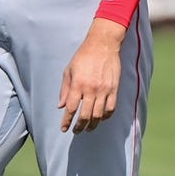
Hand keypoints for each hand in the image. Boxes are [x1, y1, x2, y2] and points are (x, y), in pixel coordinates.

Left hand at [58, 18, 125, 132]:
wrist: (103, 44)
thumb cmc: (83, 56)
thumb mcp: (69, 70)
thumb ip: (65, 89)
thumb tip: (61, 106)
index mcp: (78, 84)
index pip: (71, 109)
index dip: (67, 121)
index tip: (64, 128)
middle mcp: (91, 89)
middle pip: (85, 116)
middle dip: (80, 126)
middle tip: (76, 131)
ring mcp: (104, 90)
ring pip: (99, 115)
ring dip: (93, 125)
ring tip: (88, 128)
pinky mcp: (114, 89)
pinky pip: (111, 108)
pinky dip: (106, 116)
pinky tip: (101, 118)